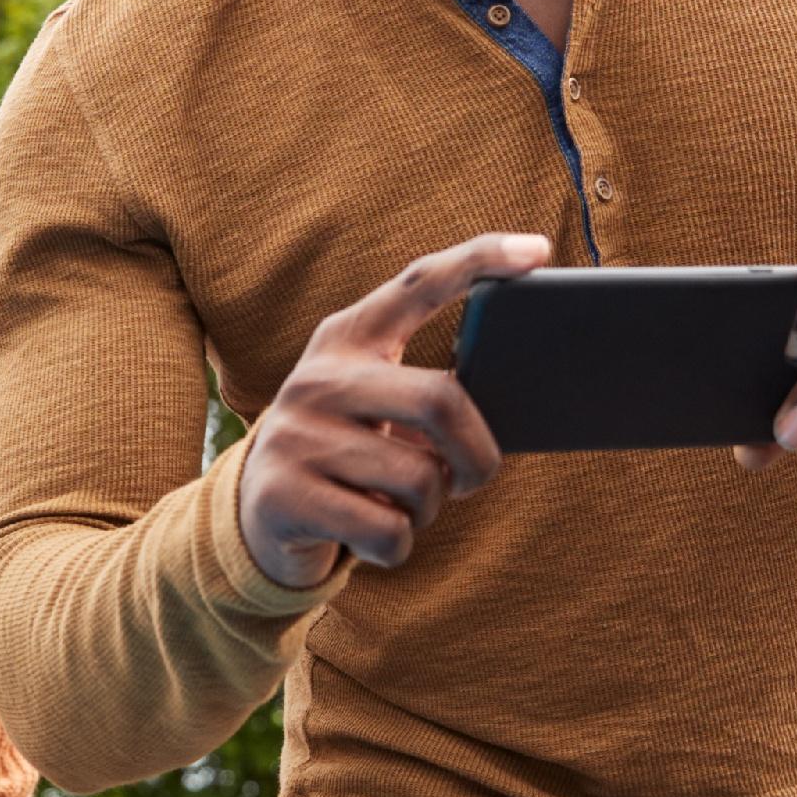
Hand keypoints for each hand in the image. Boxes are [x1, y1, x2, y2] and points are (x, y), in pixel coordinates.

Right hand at [238, 232, 550, 588]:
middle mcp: (317, 377)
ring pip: (420, 480)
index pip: (419, 282)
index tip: (539, 250)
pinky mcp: (283, 495)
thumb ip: (424, 393)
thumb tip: (506, 416)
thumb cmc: (348, 452)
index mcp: (348, 339)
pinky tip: (370, 537)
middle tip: (475, 478)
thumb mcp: (374, 406)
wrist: (256, 515)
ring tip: (402, 506)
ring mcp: (294, 435)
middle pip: (441, 400)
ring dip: (431, 509)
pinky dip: (398, 546)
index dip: (480, 261)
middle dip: (479, 454)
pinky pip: (388, 531)